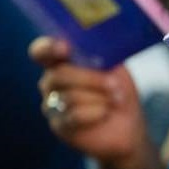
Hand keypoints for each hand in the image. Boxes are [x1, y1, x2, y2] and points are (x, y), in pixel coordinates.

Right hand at [30, 36, 147, 161]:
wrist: (127, 123)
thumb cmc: (118, 90)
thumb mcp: (114, 67)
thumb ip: (100, 54)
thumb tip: (96, 43)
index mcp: (61, 62)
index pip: (41, 51)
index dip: (48, 48)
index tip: (65, 49)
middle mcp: (51, 81)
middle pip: (60, 75)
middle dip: (92, 79)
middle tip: (115, 85)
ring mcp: (52, 104)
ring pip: (69, 97)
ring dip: (99, 97)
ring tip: (115, 99)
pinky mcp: (60, 125)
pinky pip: (74, 115)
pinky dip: (96, 112)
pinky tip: (105, 112)